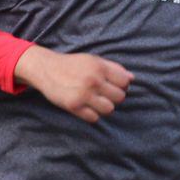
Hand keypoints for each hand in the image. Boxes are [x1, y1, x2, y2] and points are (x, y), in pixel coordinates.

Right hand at [14, 45, 132, 123]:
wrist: (46, 69)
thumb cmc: (73, 65)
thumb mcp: (93, 60)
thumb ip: (114, 68)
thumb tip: (132, 78)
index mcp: (100, 67)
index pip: (125, 82)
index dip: (122, 86)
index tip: (113, 86)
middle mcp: (93, 80)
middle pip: (119, 98)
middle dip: (114, 97)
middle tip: (104, 95)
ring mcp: (83, 94)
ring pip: (109, 109)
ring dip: (104, 107)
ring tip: (96, 102)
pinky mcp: (73, 106)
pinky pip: (94, 118)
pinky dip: (92, 115)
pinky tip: (87, 107)